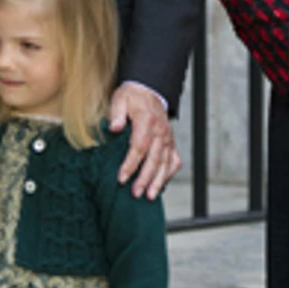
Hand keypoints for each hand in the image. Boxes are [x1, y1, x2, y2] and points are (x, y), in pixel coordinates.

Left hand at [109, 83, 180, 198]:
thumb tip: (114, 128)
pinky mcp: (171, 143)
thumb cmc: (132, 98)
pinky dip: (169, 174)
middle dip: (145, 178)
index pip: (139, 146)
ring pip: (165, 163)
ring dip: (158, 181)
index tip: (122, 178)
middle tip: (135, 193)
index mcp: (147, 120)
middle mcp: (161, 131)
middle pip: (154, 159)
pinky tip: (161, 185)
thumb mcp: (120, 99)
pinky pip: (174, 161)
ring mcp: (168, 138)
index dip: (131, 164)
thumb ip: (116, 113)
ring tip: (149, 196)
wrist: (149, 91)